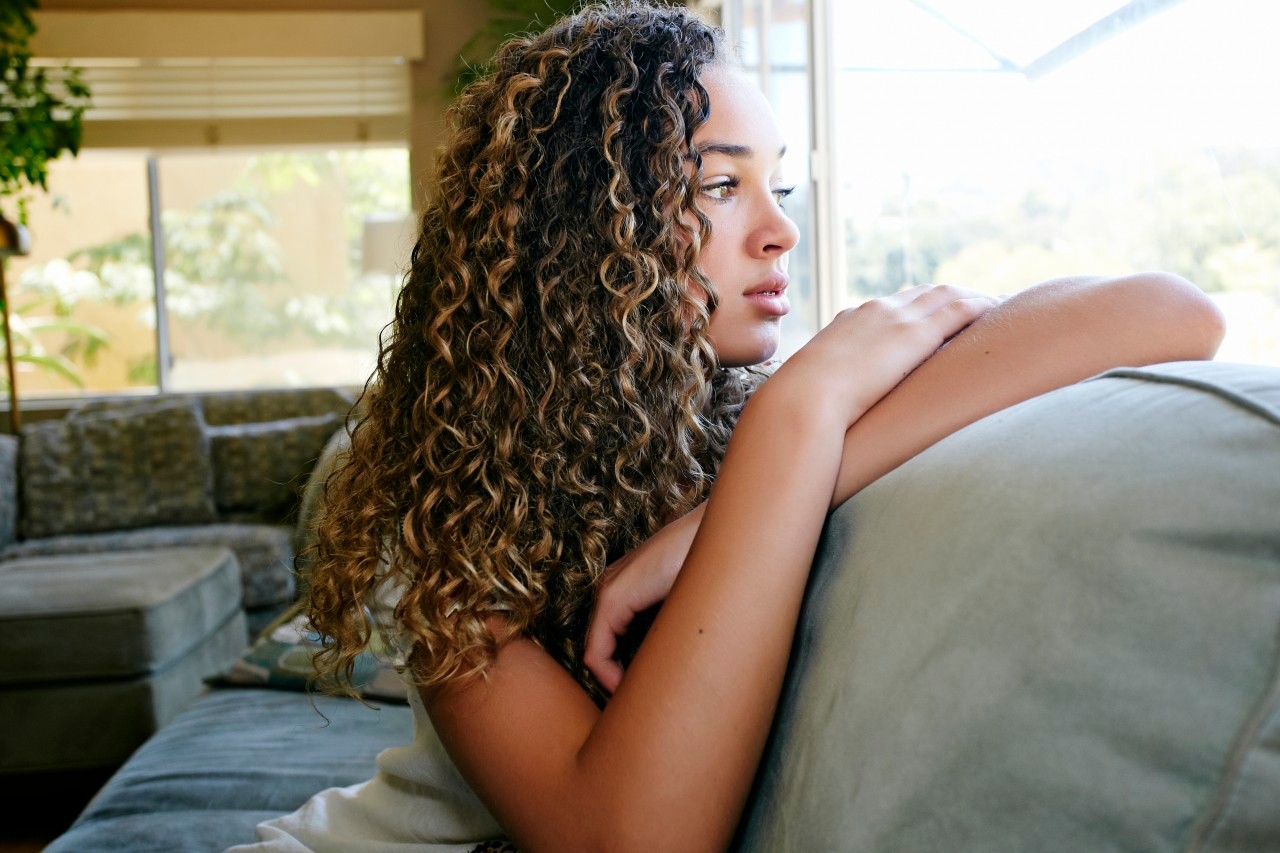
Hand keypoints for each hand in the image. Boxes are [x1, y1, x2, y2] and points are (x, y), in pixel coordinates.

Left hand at [585, 503, 705, 693]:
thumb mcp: (690, 605)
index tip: (647, 696)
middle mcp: (612, 587)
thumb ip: (676, 626)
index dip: (621, 675)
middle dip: (617, 680)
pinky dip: (607, 676)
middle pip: (602, 650)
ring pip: (597, 653)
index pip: (609, 644)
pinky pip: (596, 652)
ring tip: (639, 703)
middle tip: (644, 705)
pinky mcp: (615, 598)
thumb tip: (683, 669)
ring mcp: (610, 590)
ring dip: (613, 681)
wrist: (729, 535)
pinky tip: (629, 692)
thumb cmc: (718, 570)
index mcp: (628, 587)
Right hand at [774, 284, 999, 424]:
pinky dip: (982, 306)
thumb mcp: (817, 387)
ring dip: (973, 297)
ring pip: (947, 295)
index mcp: (850, 320)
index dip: (918, 306)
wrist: (804, 399)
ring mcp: (897, 319)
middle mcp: (876, 311)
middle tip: (977, 303)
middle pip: (924, 293)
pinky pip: (959, 310)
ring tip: (998, 305)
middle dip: (951, 295)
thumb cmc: (804, 403)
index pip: (892, 305)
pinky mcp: (917, 334)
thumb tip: (825, 407)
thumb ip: (830, 387)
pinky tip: (999, 310)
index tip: (936, 313)